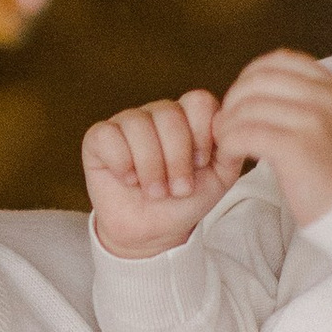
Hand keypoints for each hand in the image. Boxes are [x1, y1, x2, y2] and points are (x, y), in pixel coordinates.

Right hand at [82, 91, 247, 255]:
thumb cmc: (186, 199)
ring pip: (138, 124)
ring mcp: (126, 122)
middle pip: (169, 113)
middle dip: (176, 158)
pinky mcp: (98, 138)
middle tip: (177, 189)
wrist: (154, 230)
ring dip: (150, 167)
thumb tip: (234, 126)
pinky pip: (108, 136)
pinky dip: (121, 163)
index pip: (198, 101)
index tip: (202, 164)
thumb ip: (232, 149)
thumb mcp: (220, 177)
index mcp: (188, 116)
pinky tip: (128, 180)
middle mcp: (157, 113)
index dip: (201, 133)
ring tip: (154, 192)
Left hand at [213, 51, 331, 226]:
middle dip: (233, 101)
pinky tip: (232, 157)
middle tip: (228, 126)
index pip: (278, 61)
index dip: (250, 77)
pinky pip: (245, 133)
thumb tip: (258, 84)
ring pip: (247, 107)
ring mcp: (313, 120)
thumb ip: (307, 98)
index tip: (242, 102)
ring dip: (227, 126)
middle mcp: (326, 97)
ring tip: (227, 144)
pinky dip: (230, 144)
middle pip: (257, 81)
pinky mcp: (296, 147)